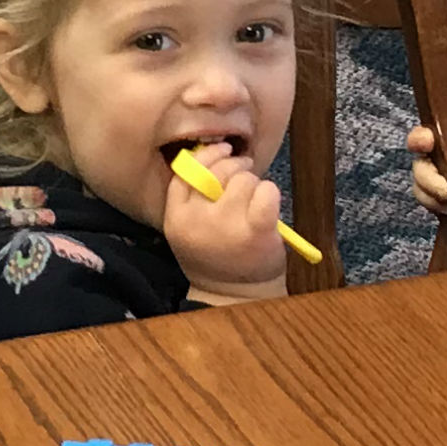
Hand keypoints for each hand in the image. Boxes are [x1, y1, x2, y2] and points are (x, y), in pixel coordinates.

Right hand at [162, 140, 287, 300]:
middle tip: (244, 172)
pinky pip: (265, 191)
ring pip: (244, 179)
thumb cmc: (217, 255)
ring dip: (254, 184)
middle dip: (235, 167)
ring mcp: (227, 225)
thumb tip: (214, 152)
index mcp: (176, 218)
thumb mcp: (190, 229)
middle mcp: (197, 220)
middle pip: (217, 171)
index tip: (222, 149)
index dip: (206, 155)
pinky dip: (270, 192)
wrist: (238, 296)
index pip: (186, 171)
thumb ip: (193, 198)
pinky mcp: (256, 231)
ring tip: (254, 201)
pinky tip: (269, 203)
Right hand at [407, 124, 446, 227]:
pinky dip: (430, 201)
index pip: (442, 121)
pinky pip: (421, 194)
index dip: (428, 128)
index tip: (427, 141)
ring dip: (430, 186)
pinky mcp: (434, 195)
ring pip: (419, 172)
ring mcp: (439, 172)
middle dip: (423, 165)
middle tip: (442, 185)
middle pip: (421, 146)